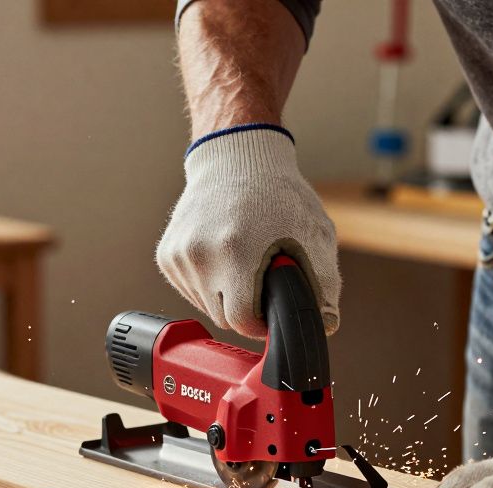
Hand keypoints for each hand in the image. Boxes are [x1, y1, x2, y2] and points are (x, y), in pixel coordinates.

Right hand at [156, 125, 340, 338]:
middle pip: (223, 317)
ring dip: (225, 295)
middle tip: (260, 278)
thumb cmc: (278, 194)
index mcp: (236, 251)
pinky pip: (190, 291)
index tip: (270, 310)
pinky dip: (208, 283)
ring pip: (205, 306)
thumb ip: (324, 284)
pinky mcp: (166, 256)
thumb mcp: (314, 235)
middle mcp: (200, 255)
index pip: (241, 321)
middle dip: (245, 307)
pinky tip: (222, 257)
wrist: (236, 158)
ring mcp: (179, 256)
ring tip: (241, 261)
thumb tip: (325, 323)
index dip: (260, 322)